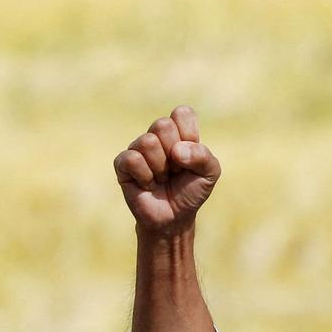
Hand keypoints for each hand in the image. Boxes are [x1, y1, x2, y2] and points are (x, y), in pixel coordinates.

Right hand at [115, 106, 218, 236]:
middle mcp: (156, 136)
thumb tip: (176, 151)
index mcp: (178, 131)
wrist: (173, 218)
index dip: (189, 135)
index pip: (181, 113)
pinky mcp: (122, 164)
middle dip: (174, 154)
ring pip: (147, 142)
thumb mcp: (210, 174)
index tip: (190, 157)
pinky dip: (145, 176)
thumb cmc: (191, 192)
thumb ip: (204, 156)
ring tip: (161, 179)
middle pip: (162, 125)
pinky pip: (132, 159)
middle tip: (175, 170)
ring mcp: (137, 149)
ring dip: (160, 168)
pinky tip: (147, 185)